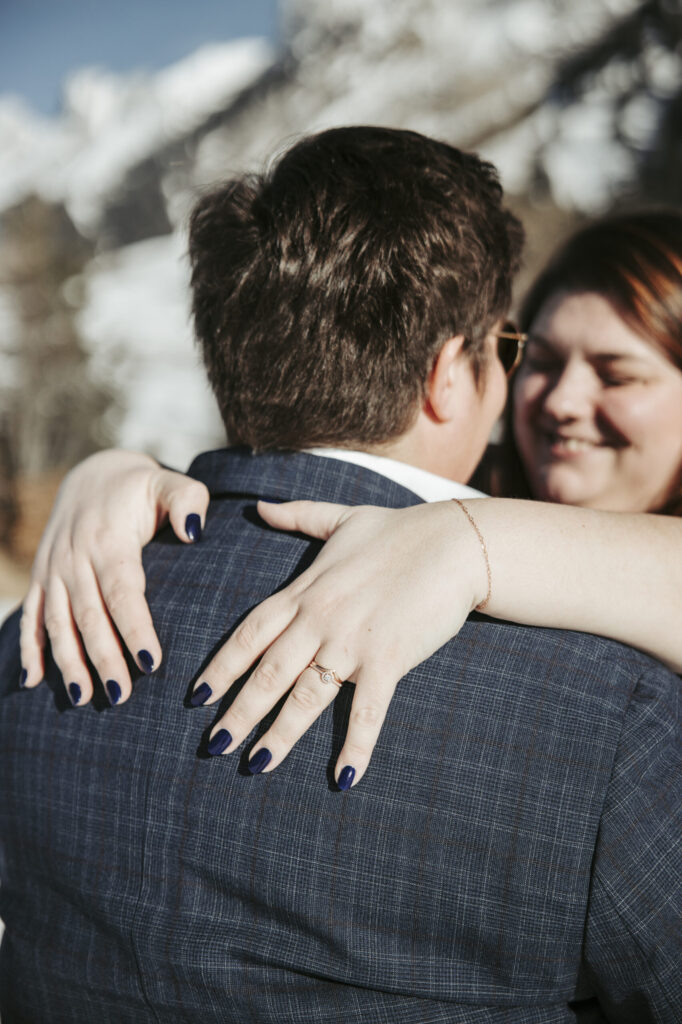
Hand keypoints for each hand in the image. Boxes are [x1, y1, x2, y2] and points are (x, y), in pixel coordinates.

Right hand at [20, 450, 208, 706]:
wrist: (92, 473)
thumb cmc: (140, 488)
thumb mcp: (167, 483)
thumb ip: (187, 500)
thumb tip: (194, 532)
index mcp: (108, 540)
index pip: (123, 592)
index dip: (135, 628)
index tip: (151, 663)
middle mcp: (75, 557)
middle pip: (88, 616)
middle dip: (103, 657)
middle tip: (121, 695)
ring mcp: (53, 569)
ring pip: (56, 622)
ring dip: (67, 662)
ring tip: (82, 698)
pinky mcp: (41, 576)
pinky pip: (30, 615)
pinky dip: (28, 648)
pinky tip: (31, 681)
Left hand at [190, 499, 485, 787]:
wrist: (454, 543)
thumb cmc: (399, 529)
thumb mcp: (341, 516)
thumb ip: (296, 515)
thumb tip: (259, 506)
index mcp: (305, 590)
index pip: (249, 633)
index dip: (222, 666)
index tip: (197, 696)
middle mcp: (319, 619)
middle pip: (267, 673)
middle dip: (238, 712)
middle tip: (213, 746)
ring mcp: (353, 641)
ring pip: (305, 697)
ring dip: (279, 735)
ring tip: (255, 765)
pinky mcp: (390, 658)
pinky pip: (368, 711)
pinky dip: (356, 746)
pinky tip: (343, 780)